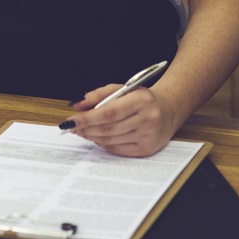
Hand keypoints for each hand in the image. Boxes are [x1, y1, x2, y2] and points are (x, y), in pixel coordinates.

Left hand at [65, 85, 180, 157]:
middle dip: (86, 128)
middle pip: (108, 128)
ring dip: (91, 136)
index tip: (71, 120)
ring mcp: (148, 136)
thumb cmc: (140, 98)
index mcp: (141, 100)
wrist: (167, 110)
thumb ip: (98, 95)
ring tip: (81, 130)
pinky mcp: (147, 149)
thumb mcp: (122, 89)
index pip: (109, 112)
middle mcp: (148, 119)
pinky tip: (96, 137)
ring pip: (111, 140)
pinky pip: (118, 149)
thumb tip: (76, 105)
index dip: (88, 118)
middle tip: (72, 126)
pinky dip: (103, 144)